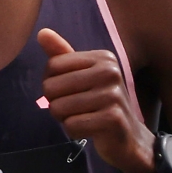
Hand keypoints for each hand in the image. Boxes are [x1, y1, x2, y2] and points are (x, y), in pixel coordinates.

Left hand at [37, 27, 157, 172]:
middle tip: (78, 109)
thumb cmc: (102, 105)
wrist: (130, 139)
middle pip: (51, 87)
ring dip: (65, 119)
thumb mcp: (84, 76)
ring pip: (59, 108)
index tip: (71, 92)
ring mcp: (113, 95)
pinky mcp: (112, 119)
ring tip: (84, 119)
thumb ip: (62, 56)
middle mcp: (110, 72)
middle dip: (57, 104)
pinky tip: (91, 131)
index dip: (52, 84)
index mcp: (103, 58)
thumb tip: (41, 32)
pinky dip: (75, 132)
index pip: (53, 66)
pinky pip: (71, 126)